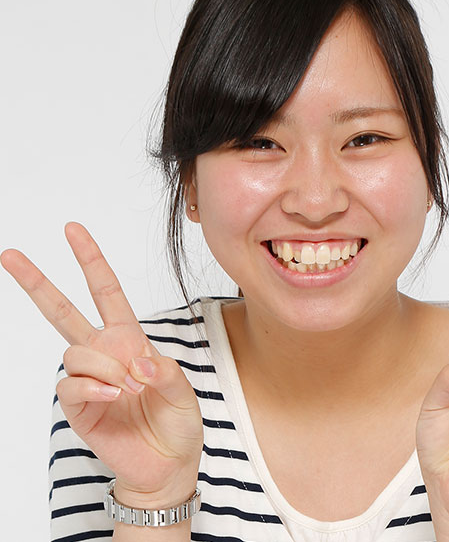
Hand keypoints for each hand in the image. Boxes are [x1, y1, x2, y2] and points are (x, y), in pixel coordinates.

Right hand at [0, 222, 203, 504]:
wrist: (168, 464)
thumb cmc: (177, 422)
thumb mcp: (183, 389)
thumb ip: (165, 371)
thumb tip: (136, 362)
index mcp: (130, 339)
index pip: (105, 292)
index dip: (91, 261)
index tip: (73, 230)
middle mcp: (104, 354)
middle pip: (63, 312)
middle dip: (38, 283)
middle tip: (10, 255)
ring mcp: (88, 380)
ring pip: (75, 351)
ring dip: (105, 365)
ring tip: (130, 387)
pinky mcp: (77, 407)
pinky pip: (72, 385)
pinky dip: (95, 388)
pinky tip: (114, 397)